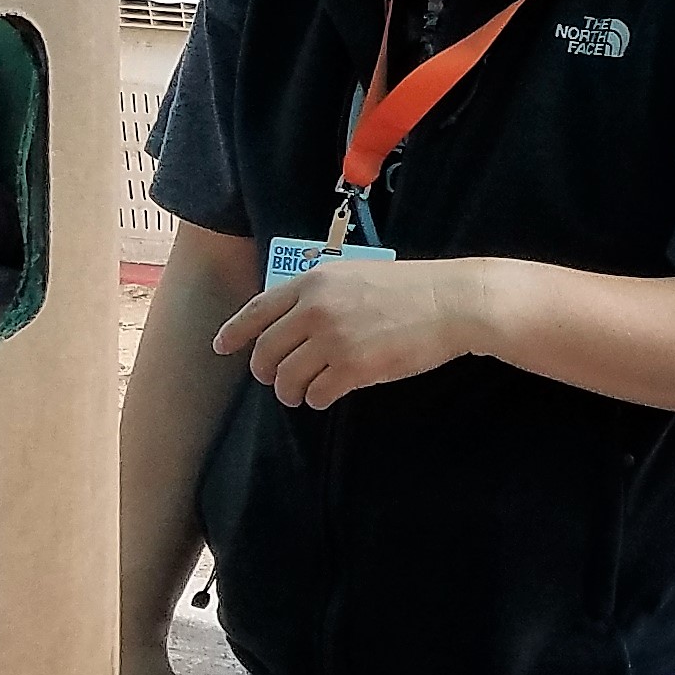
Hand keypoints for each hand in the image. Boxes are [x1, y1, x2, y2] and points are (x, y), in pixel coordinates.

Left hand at [213, 257, 485, 409]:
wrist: (453, 301)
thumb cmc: (412, 288)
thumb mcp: (356, 275)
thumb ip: (321, 294)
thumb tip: (291, 321)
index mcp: (314, 283)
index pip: (257, 311)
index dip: (234, 332)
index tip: (221, 347)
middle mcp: (316, 310)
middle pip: (265, 351)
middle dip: (265, 370)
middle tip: (275, 379)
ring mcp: (333, 339)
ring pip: (286, 377)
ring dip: (289, 391)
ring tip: (301, 394)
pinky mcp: (354, 367)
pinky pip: (316, 393)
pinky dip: (316, 399)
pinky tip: (326, 397)